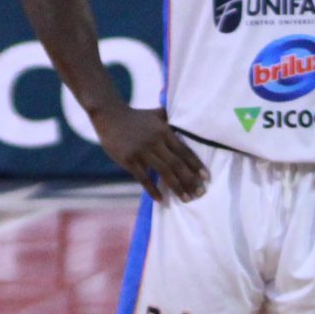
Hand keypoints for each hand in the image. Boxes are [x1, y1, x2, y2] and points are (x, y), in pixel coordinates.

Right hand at [90, 106, 207, 201]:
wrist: (109, 114)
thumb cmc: (135, 115)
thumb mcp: (155, 113)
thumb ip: (170, 119)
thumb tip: (185, 118)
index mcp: (163, 131)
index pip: (184, 151)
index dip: (196, 165)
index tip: (205, 178)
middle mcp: (155, 141)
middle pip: (177, 164)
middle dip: (190, 180)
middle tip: (200, 193)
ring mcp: (141, 151)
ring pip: (163, 172)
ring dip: (176, 187)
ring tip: (186, 199)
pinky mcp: (128, 159)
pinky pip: (143, 177)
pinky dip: (153, 190)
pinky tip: (161, 199)